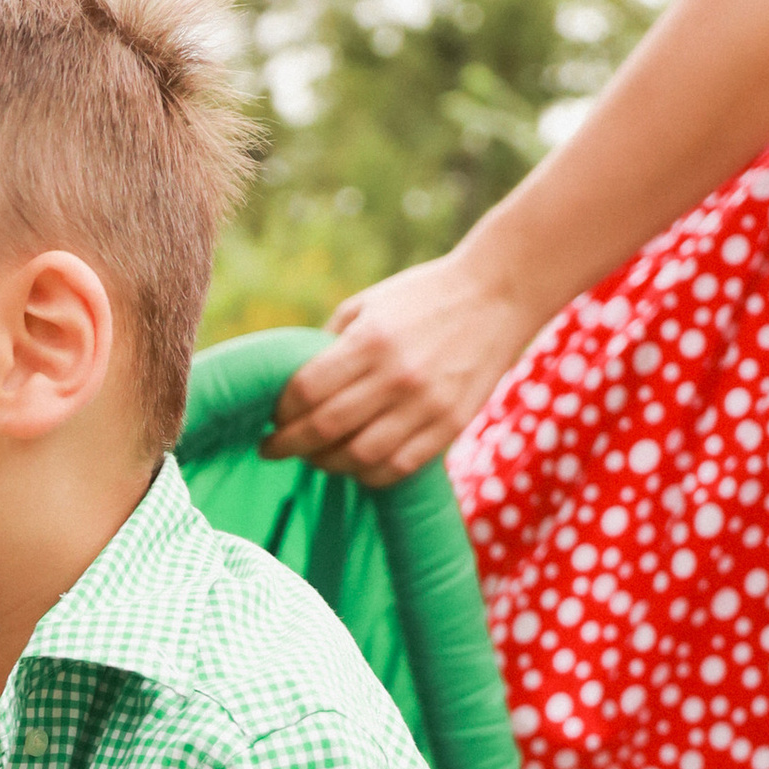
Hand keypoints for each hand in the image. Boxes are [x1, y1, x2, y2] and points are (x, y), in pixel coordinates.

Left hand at [265, 251, 539, 484]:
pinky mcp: (450, 426)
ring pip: (359, 458)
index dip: (280, 412)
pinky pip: (397, 468)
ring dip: (326, 463)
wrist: (498, 295)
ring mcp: (427, 405)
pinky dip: (367, 474)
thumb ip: (328, 345)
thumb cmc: (422, 298)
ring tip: (314, 456)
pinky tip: (354, 464)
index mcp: (370, 340)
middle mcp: (397, 376)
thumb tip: (289, 388)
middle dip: (289, 445)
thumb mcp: (367, 305)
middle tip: (273, 448)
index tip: (271, 418)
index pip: (305, 392)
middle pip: (324, 428)